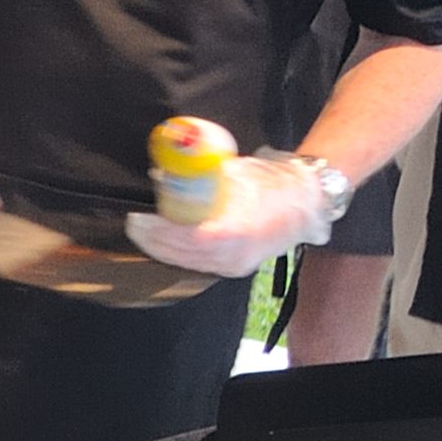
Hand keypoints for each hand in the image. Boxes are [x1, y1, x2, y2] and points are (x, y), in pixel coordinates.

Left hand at [125, 155, 333, 276]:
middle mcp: (236, 255)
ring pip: (187, 262)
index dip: (161, 231)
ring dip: (161, 248)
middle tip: (134, 224)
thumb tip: (163, 174)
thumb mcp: (235, 172)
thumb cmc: (273, 184)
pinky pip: (197, 264)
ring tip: (143, 231)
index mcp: (239, 231)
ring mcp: (236, 265)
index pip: (190, 239)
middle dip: (152, 241)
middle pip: (182, 255)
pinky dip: (177, 253)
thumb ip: (200, 175)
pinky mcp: (234, 268)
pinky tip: (164, 241)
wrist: (307, 203)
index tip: (139, 218)